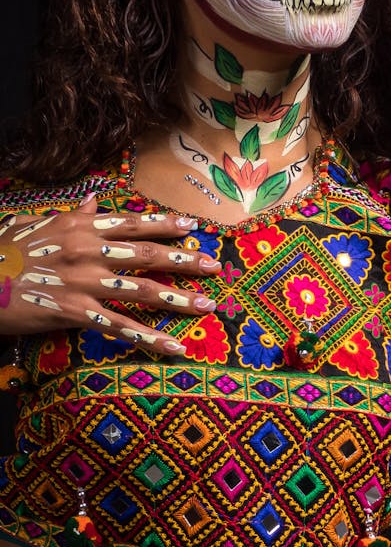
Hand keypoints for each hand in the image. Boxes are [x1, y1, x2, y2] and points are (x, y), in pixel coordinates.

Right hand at [0, 195, 220, 354]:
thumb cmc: (1, 251)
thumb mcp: (35, 222)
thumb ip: (71, 213)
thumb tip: (95, 200)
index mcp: (81, 224)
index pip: (133, 223)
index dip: (166, 225)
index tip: (193, 226)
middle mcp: (89, 249)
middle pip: (148, 254)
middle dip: (186, 261)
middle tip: (215, 266)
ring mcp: (84, 281)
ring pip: (143, 290)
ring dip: (180, 299)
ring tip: (207, 304)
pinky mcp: (75, 311)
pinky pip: (120, 326)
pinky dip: (149, 338)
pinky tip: (173, 346)